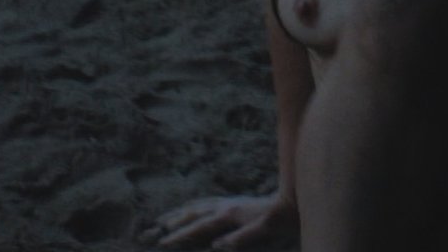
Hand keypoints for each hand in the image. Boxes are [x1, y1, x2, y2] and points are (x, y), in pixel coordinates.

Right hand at [141, 193, 296, 249]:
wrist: (293, 201)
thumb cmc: (279, 220)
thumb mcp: (263, 232)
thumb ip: (240, 239)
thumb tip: (217, 246)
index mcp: (228, 215)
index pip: (199, 227)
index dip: (180, 236)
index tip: (163, 242)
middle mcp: (225, 206)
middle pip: (193, 214)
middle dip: (173, 224)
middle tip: (155, 233)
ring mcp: (229, 203)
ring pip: (198, 206)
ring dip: (180, 213)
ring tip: (164, 219)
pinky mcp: (235, 203)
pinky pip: (207, 203)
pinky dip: (194, 206)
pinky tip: (192, 208)